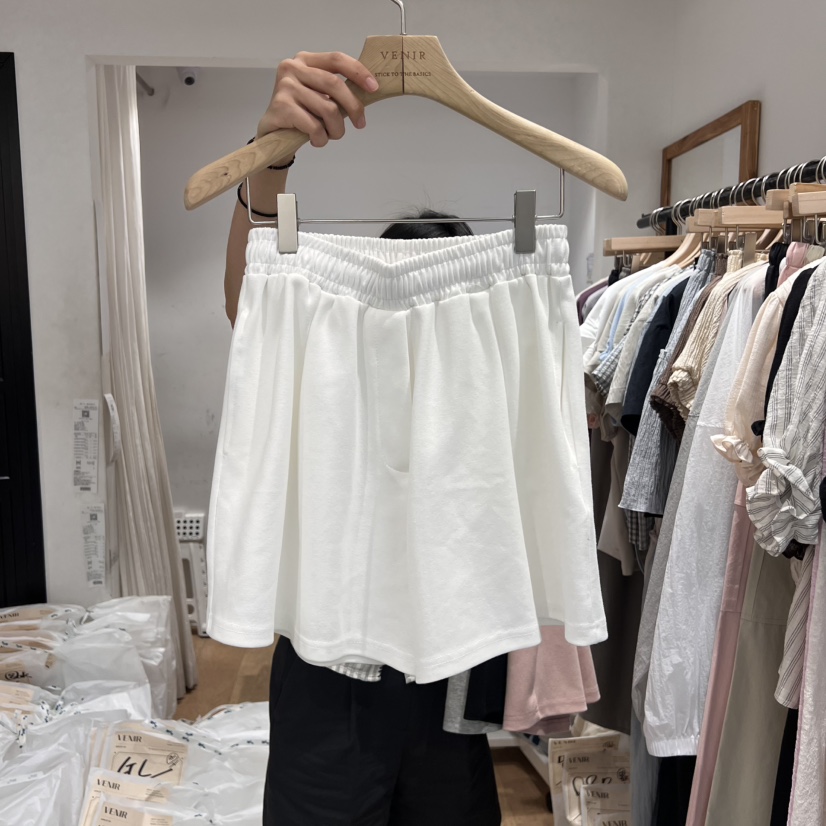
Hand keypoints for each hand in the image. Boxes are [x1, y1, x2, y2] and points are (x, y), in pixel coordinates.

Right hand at [256, 51, 378, 150]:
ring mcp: (285, 86)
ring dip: (336, 129)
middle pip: (334, 84)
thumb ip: (337, 90)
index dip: (358, 72)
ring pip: (327, 108)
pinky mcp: (281, 106)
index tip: (374, 88)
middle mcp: (293, 67)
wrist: (273, 135)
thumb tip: (368, 91)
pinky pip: (314, 126)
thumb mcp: (320, 96)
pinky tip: (316, 140)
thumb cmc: (301, 114)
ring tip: (330, 136)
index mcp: (305, 60)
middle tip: (360, 123)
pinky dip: (321, 139)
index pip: (337, 59)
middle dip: (353, 107)